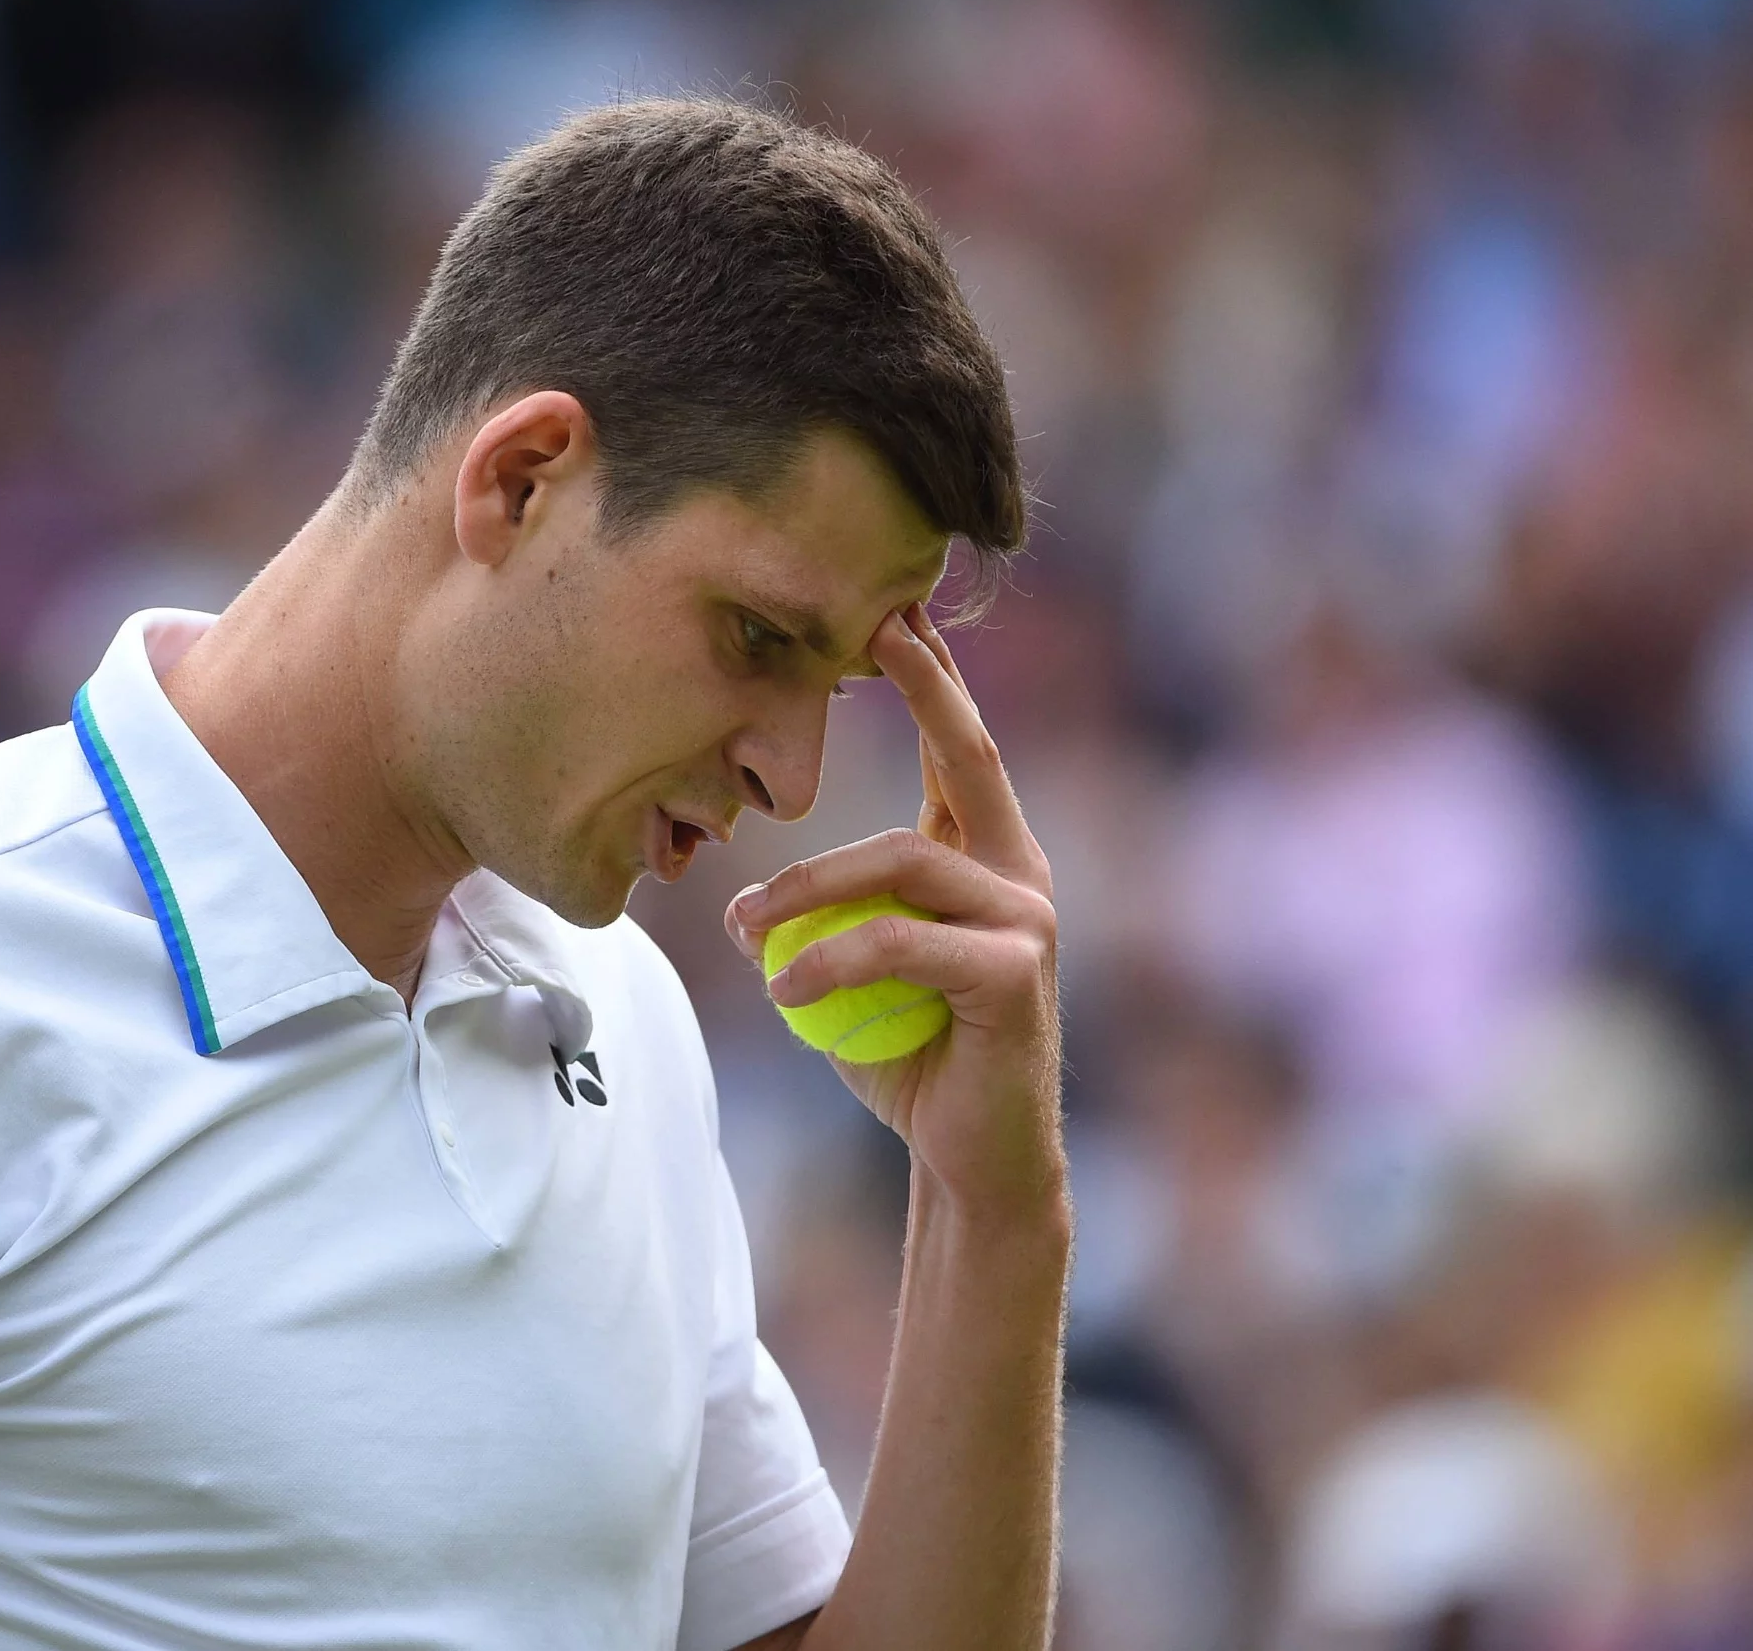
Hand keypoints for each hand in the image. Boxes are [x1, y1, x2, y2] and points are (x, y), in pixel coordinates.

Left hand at [724, 603, 1064, 1222]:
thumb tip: (745, 888)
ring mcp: (1026, 923)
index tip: (894, 612)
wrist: (967, 1159)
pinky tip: (782, 991)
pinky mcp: (1013, 976)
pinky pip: (898, 941)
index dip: (932, 679)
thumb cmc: (904, 1057)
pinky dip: (827, 962)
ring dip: (807, 889)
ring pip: (901, 862)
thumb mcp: (851, 970)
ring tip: (747, 929)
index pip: (958, 751)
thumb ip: (824, 918)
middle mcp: (1018, 877)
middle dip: (926, 687)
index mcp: (984, 862)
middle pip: (967, 759)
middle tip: (872, 629)